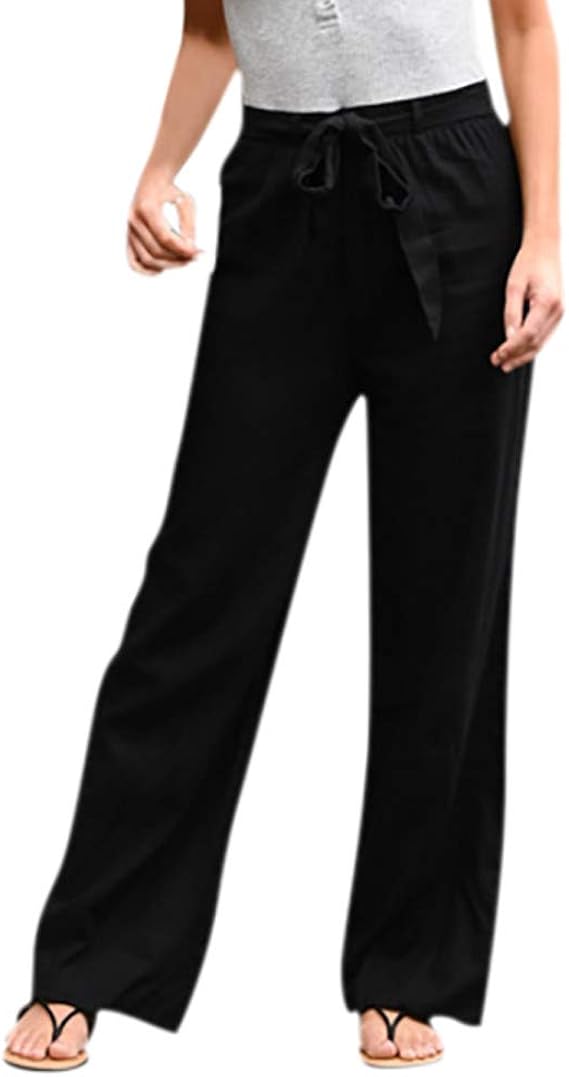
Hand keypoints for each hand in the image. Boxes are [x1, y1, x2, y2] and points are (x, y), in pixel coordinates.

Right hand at [127, 172, 203, 274]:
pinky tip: (162, 270)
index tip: (198, 252)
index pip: (165, 237)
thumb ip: (189, 226)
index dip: (182, 248)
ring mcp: (129, 229)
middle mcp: (134, 219)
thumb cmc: (172, 191)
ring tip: (184, 261)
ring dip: (168, 265)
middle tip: (195, 257)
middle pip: (156, 251)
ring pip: (147, 259)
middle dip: (178, 258)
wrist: (154, 181)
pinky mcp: (130, 237)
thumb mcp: (186, 203)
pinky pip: (134, 261)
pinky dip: (146, 270)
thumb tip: (191, 251)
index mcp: (147, 207)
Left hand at [490, 236, 563, 372]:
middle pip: (536, 343)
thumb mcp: (514, 286)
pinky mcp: (556, 314)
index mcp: (547, 302)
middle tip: (497, 362)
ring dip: (523, 355)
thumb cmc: (529, 262)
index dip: (512, 348)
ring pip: (540, 342)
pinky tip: (518, 352)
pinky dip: (530, 346)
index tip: (497, 355)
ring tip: (505, 362)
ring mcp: (559, 313)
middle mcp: (557, 311)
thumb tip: (509, 337)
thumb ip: (512, 312)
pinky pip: (543, 336)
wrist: (545, 248)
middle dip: (516, 356)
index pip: (528, 335)